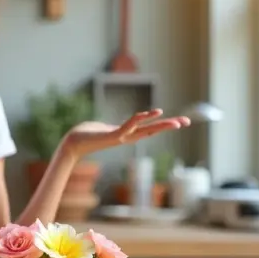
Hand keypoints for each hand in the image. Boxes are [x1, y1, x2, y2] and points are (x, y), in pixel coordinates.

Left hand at [61, 109, 189, 157]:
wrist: (71, 144)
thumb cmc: (85, 135)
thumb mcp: (103, 129)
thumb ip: (112, 127)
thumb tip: (112, 127)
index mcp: (126, 134)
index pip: (149, 128)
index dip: (163, 124)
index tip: (180, 121)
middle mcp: (126, 137)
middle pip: (152, 130)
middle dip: (169, 125)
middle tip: (187, 122)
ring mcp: (120, 137)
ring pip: (144, 130)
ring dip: (160, 125)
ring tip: (176, 122)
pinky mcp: (111, 136)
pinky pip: (126, 127)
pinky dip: (137, 120)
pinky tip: (147, 113)